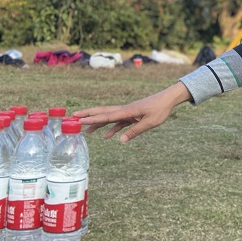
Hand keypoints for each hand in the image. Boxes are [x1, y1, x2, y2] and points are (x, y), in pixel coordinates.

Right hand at [73, 82, 192, 142]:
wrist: (168, 99)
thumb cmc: (160, 109)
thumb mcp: (150, 122)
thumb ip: (135, 131)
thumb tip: (120, 141)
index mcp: (127, 111)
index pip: (107, 116)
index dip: (92, 119)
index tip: (79, 120)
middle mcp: (125, 110)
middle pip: (103, 113)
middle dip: (89, 115)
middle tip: (74, 118)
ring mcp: (128, 112)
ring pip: (109, 117)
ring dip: (98, 123)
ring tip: (86, 131)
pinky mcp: (132, 115)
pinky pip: (119, 122)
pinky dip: (112, 128)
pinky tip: (107, 136)